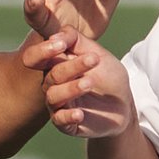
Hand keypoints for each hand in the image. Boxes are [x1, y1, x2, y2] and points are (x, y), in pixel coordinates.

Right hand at [21, 29, 135, 138]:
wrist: (123, 105)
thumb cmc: (108, 76)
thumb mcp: (97, 53)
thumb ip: (77, 40)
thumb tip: (55, 36)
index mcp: (55, 65)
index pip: (36, 57)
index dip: (43, 51)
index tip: (60, 45)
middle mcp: (52, 85)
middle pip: (51, 75)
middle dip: (71, 67)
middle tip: (93, 60)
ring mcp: (58, 105)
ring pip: (53, 96)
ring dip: (71, 89)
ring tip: (90, 83)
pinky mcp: (66, 123)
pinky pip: (60, 120)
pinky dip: (68, 116)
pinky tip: (80, 113)